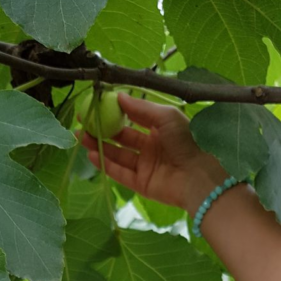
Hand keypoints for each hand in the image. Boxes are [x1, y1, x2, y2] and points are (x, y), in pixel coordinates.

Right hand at [78, 92, 226, 214]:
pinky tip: (92, 155)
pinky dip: (106, 164)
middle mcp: (151, 147)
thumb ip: (141, 109)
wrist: (198, 175)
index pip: (132, 119)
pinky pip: (120, 173)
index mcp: (159, 129)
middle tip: (83, 121)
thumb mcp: (165, 117)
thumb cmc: (187, 141)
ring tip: (82, 137)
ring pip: (117, 155)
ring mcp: (145, 166)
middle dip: (102, 130)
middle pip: (121, 138)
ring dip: (100, 146)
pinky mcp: (141, 184)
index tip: (97, 105)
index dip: (114, 112)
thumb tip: (118, 96)